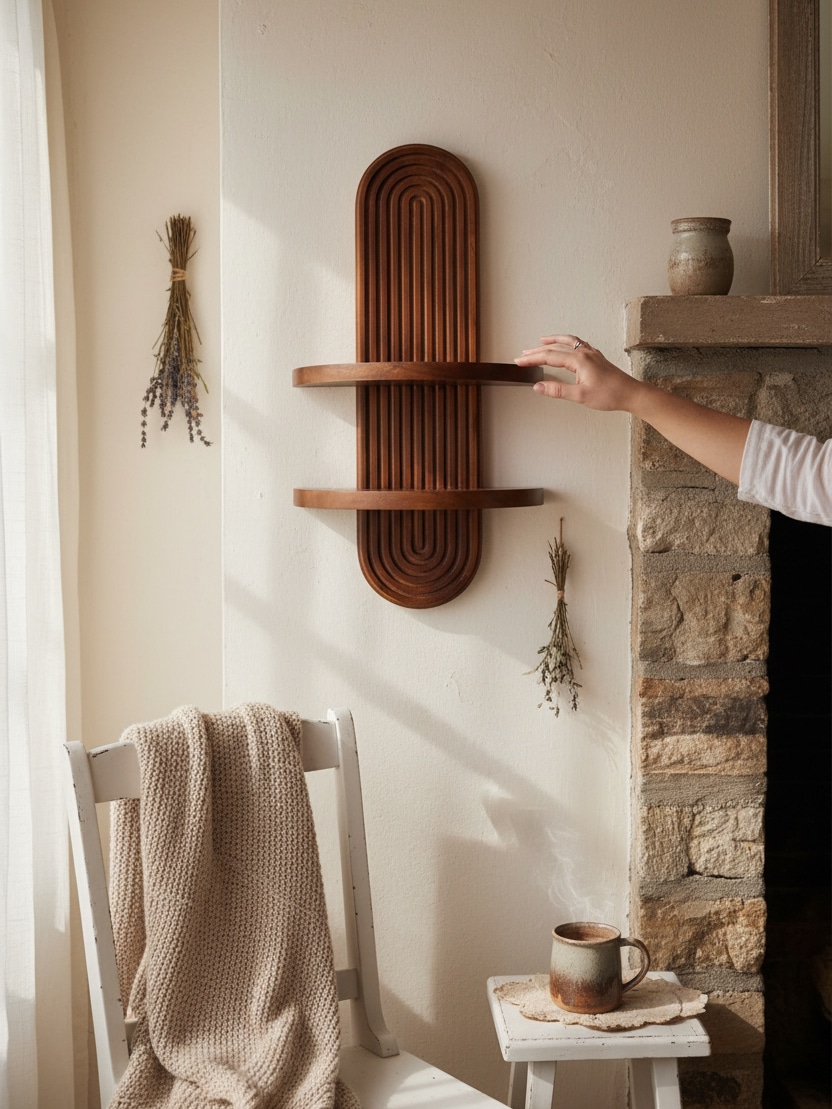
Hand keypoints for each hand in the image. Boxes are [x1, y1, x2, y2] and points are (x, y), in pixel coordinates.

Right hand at [515, 334, 640, 412]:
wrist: (630, 393)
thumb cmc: (610, 394)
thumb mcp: (580, 396)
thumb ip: (557, 390)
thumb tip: (538, 386)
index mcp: (579, 360)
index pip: (549, 357)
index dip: (532, 359)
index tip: (519, 361)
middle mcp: (584, 353)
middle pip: (555, 348)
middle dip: (537, 351)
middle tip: (523, 355)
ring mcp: (591, 353)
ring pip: (568, 342)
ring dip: (553, 341)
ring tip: (542, 341)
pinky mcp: (596, 357)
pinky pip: (578, 344)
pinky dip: (567, 342)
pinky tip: (566, 346)